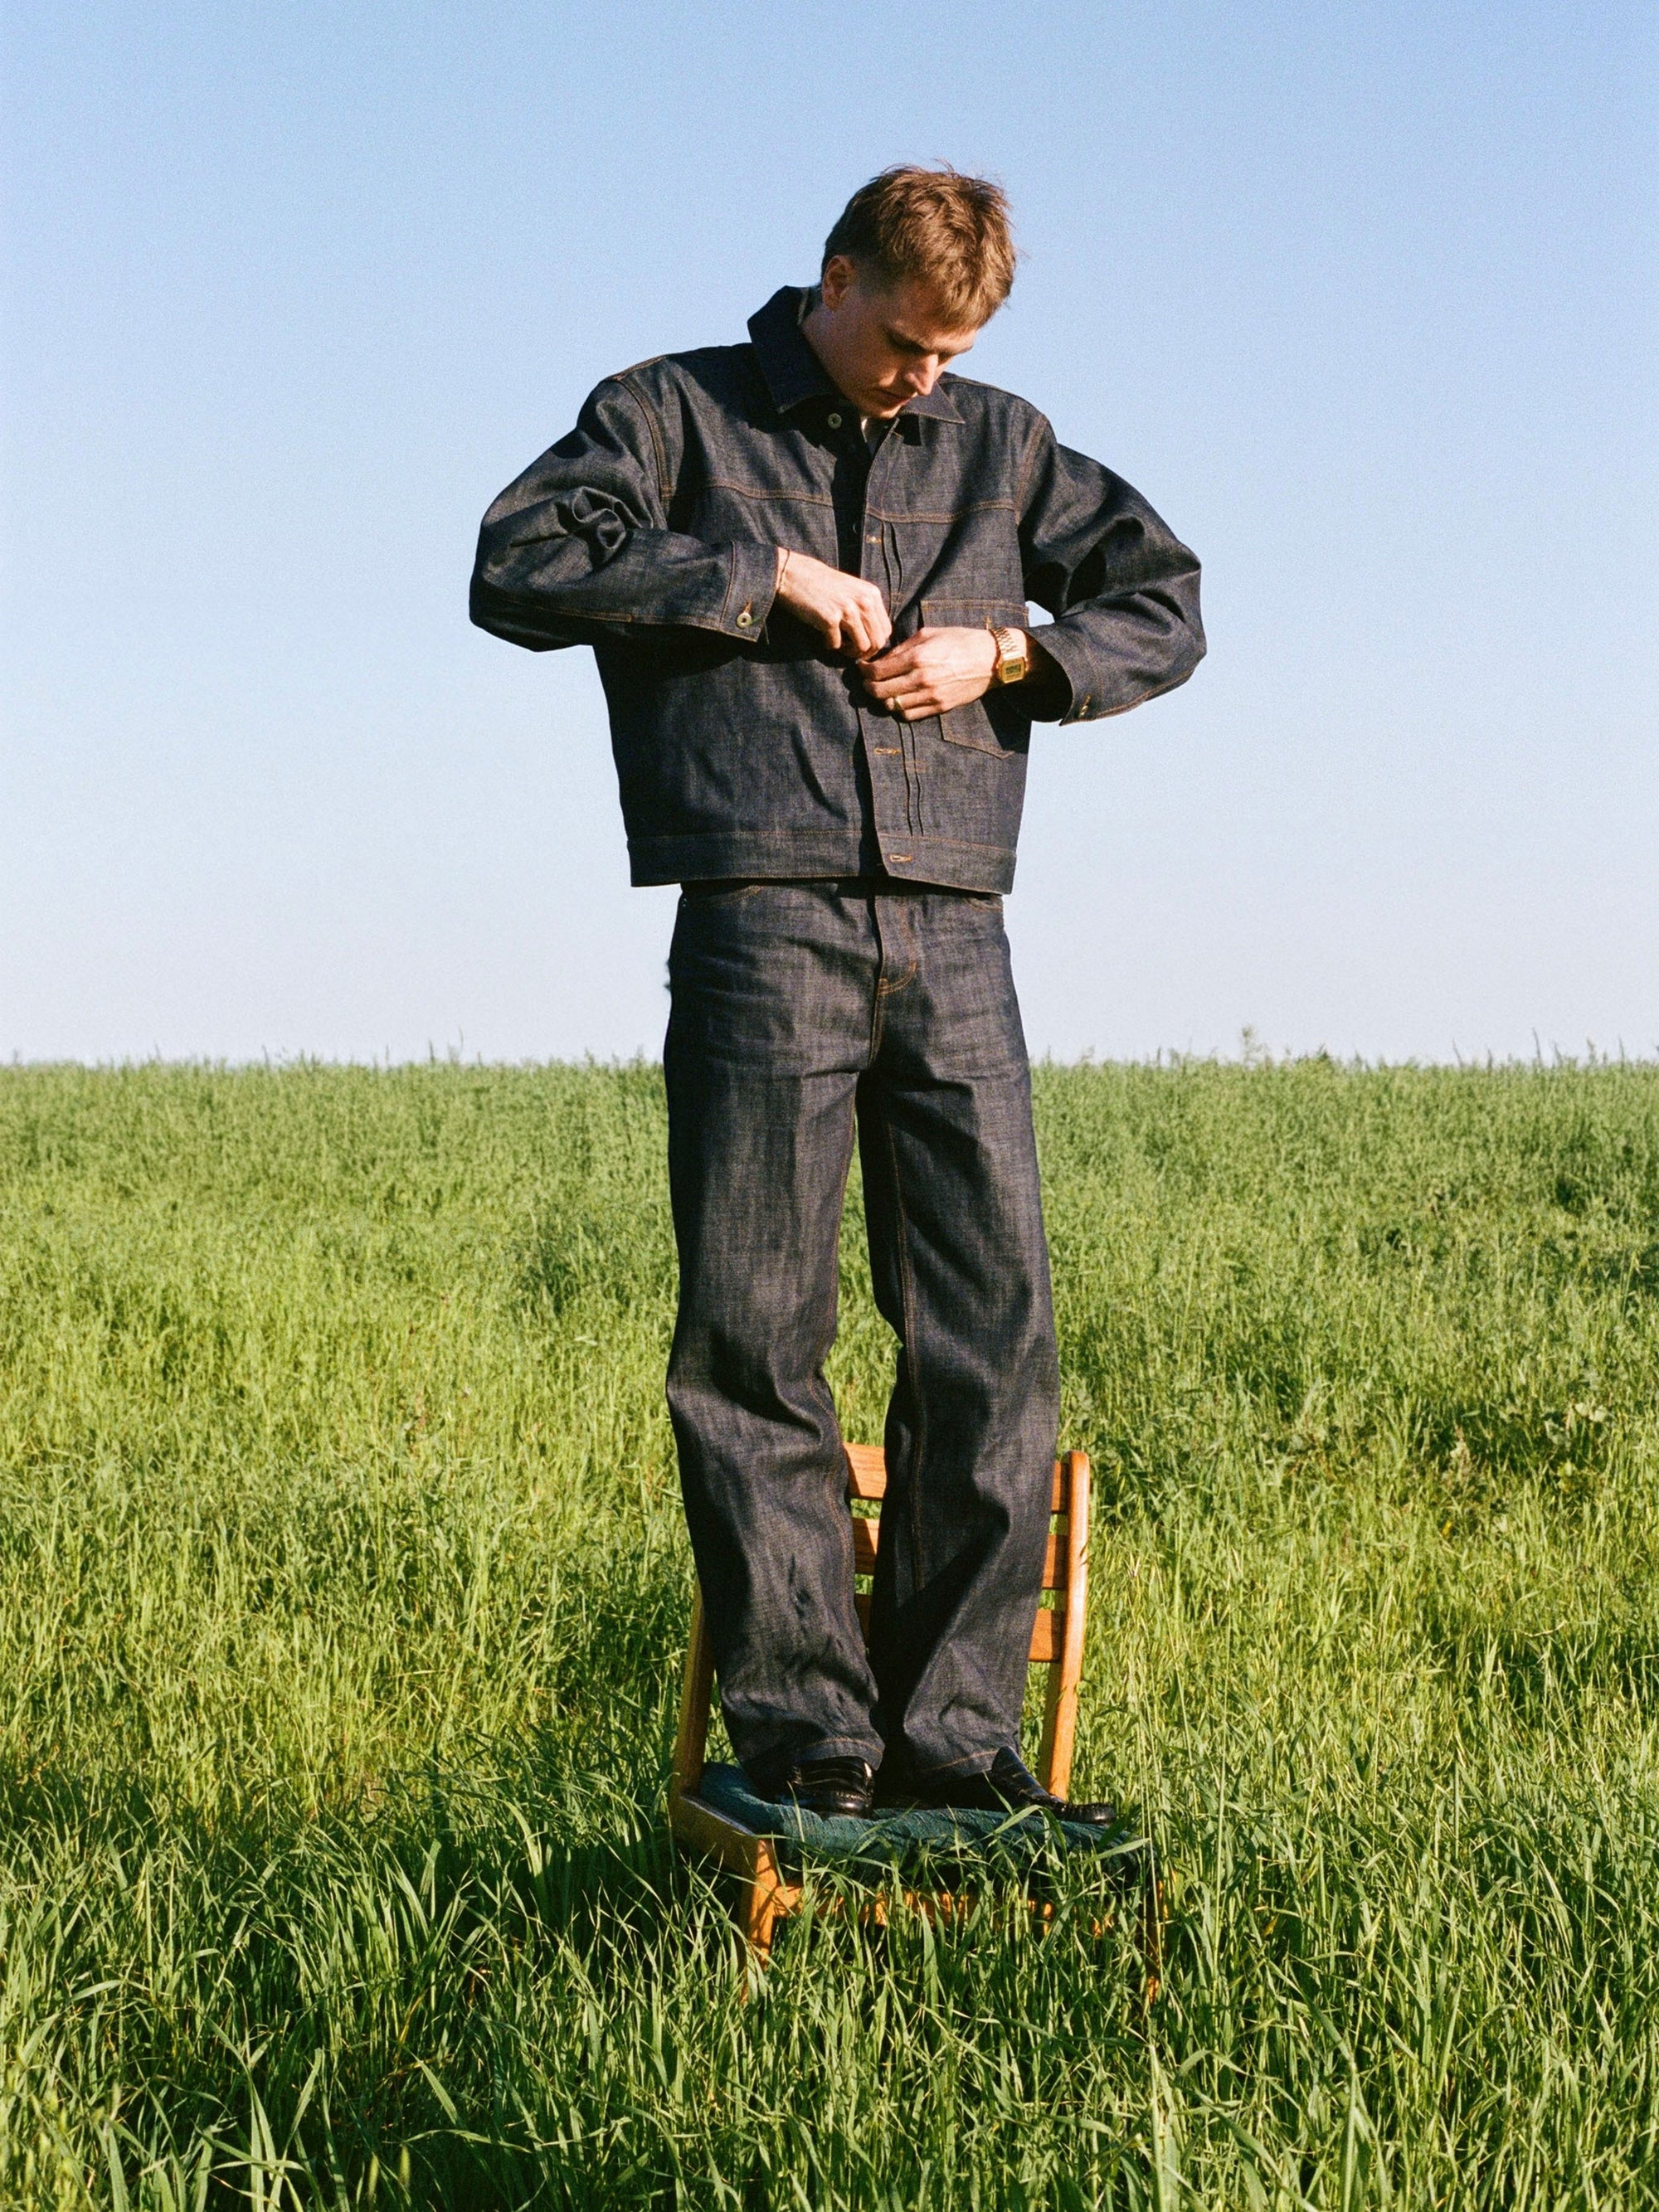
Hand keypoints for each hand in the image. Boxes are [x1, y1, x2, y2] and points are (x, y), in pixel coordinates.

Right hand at [774, 548, 891, 656]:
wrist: (795, 574)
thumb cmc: (823, 586)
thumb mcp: (853, 591)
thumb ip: (867, 609)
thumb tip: (876, 639)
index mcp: (872, 594)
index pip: (886, 631)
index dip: (874, 644)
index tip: (860, 645)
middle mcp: (864, 601)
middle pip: (877, 642)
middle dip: (863, 653)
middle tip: (848, 650)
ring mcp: (848, 610)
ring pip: (861, 647)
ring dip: (848, 652)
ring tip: (837, 643)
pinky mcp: (830, 618)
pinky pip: (836, 645)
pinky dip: (828, 645)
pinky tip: (822, 636)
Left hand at [859, 626, 998, 718]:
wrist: (990, 659)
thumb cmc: (960, 640)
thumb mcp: (929, 634)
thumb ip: (902, 648)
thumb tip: (881, 659)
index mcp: (917, 658)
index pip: (878, 670)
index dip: (864, 669)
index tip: (861, 666)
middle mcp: (921, 679)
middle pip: (880, 691)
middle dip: (868, 685)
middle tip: (867, 680)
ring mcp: (930, 696)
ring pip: (892, 706)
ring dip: (883, 699)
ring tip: (882, 690)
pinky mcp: (939, 707)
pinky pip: (908, 715)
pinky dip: (898, 709)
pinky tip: (899, 699)